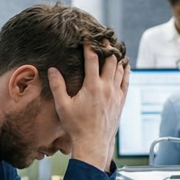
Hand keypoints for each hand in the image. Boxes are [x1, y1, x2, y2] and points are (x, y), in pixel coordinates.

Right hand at [47, 48, 127, 171]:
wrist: (93, 144)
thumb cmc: (76, 126)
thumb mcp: (62, 106)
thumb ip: (57, 86)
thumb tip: (52, 69)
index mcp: (92, 86)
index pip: (92, 59)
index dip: (90, 45)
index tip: (87, 36)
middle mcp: (106, 87)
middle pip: (110, 60)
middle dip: (107, 47)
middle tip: (104, 37)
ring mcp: (116, 94)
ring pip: (120, 69)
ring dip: (118, 57)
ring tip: (115, 47)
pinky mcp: (120, 101)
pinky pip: (126, 82)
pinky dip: (126, 71)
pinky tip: (125, 66)